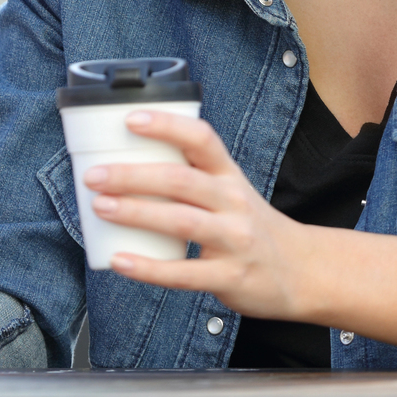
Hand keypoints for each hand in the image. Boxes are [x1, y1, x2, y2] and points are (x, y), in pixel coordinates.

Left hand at [81, 108, 313, 319]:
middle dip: (132, 175)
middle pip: (180, 179)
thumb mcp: (231, 191)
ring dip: (136, 212)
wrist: (303, 272)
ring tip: (100, 207)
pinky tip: (119, 261)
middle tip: (94, 175)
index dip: (167, 126)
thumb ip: (190, 176)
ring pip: (181, 221)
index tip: (130, 119)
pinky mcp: (231, 277)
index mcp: (229, 175)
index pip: (201, 139)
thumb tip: (123, 163)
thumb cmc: (251, 226)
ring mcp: (234, 240)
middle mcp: (234, 203)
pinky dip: (149, 268)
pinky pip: (184, 272)